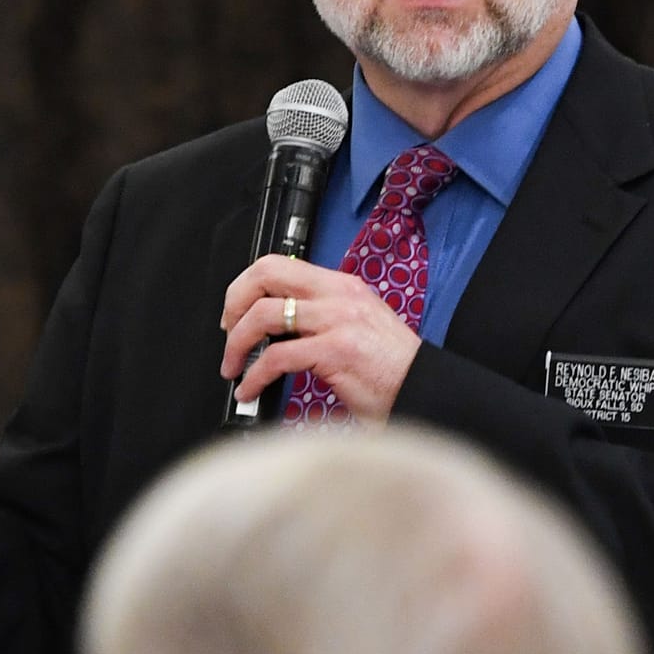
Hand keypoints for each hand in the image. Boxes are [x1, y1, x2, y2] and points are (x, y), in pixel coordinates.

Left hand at [218, 255, 421, 422]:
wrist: (424, 389)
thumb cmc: (392, 367)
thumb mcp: (357, 325)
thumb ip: (320, 316)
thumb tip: (275, 325)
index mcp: (341, 285)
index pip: (278, 264)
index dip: (245, 287)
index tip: (235, 313)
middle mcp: (338, 295)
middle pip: (265, 275)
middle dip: (234, 304)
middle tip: (228, 333)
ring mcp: (338, 321)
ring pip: (263, 316)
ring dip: (237, 345)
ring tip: (234, 369)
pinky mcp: (337, 352)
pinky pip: (277, 357)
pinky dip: (254, 377)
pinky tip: (251, 390)